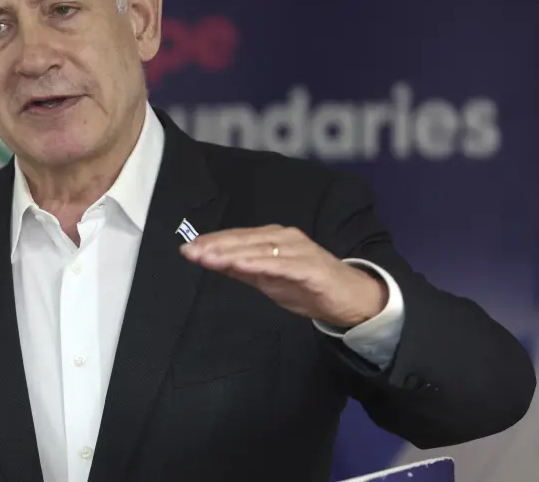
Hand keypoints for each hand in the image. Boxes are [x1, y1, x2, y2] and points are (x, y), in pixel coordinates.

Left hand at [179, 225, 386, 327]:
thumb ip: (243, 270)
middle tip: (190, 251)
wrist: (350, 299)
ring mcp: (299, 251)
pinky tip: (240, 265)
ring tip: (208, 257)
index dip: (213, 242)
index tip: (188, 248)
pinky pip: (280, 264)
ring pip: (259, 249)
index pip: (238, 238)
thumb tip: (213, 262)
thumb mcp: (268, 280)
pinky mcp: (310, 267)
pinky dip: (258, 264)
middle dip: (216, 246)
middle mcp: (285, 239)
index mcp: (274, 239)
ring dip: (232, 253)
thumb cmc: (308, 287)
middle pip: (245, 240)